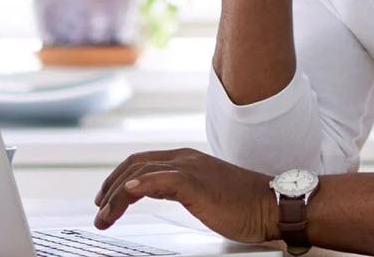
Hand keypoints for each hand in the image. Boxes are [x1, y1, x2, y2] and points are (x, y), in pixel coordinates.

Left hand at [92, 148, 277, 243]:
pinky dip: (139, 185)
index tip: (106, 198)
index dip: (118, 177)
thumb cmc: (244, 204)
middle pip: (134, 164)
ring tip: (105, 215)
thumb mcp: (201, 193)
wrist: (274, 205)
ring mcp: (190, 169)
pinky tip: (126, 194)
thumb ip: (175, 188)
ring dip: (117, 195)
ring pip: (140, 173)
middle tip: (99, 210)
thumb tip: (151, 191)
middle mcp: (184, 159)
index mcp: (185, 160)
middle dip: (110, 186)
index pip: (141, 161)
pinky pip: (160, 180)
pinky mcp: (196, 184)